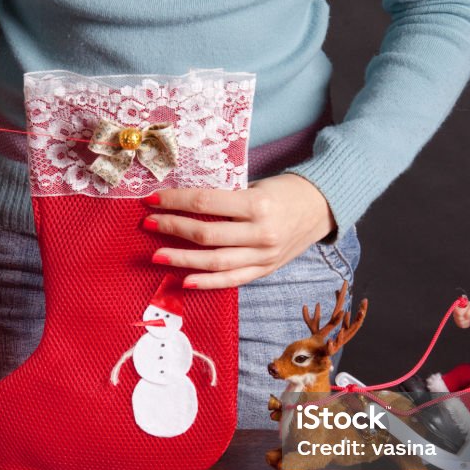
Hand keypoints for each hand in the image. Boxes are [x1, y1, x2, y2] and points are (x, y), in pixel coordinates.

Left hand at [144, 174, 335, 288]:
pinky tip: (185, 281)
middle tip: (148, 223)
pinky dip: (207, 282)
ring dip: (182, 259)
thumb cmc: (284, 191)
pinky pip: (232, 280)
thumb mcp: (255, 186)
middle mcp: (261, 232)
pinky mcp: (265, 270)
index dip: (175, 201)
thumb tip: (182, 204)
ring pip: (215, 261)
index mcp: (257, 204)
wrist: (321, 207)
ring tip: (156, 255)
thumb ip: (225, 199)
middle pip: (206, 233)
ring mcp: (264, 255)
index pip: (206, 202)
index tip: (152, 199)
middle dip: (172, 228)